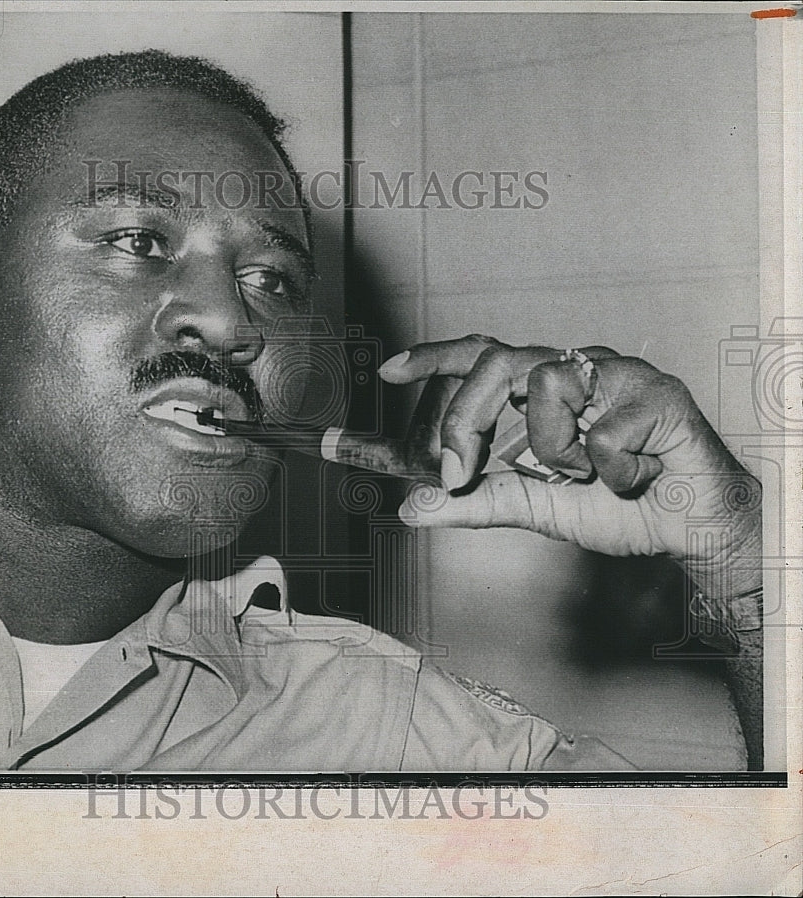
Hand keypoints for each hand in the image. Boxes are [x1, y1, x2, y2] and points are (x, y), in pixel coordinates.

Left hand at [379, 335, 761, 596]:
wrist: (691, 527)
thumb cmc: (615, 504)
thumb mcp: (532, 506)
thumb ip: (474, 502)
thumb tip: (410, 508)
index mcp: (542, 389)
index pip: (480, 354)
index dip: (433, 356)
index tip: (388, 371)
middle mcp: (575, 368)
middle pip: (499, 360)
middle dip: (466, 417)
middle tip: (454, 470)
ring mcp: (616, 374)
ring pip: (549, 389)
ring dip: (555, 452)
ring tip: (587, 475)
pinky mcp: (658, 392)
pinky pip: (604, 436)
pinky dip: (611, 475)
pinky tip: (635, 477)